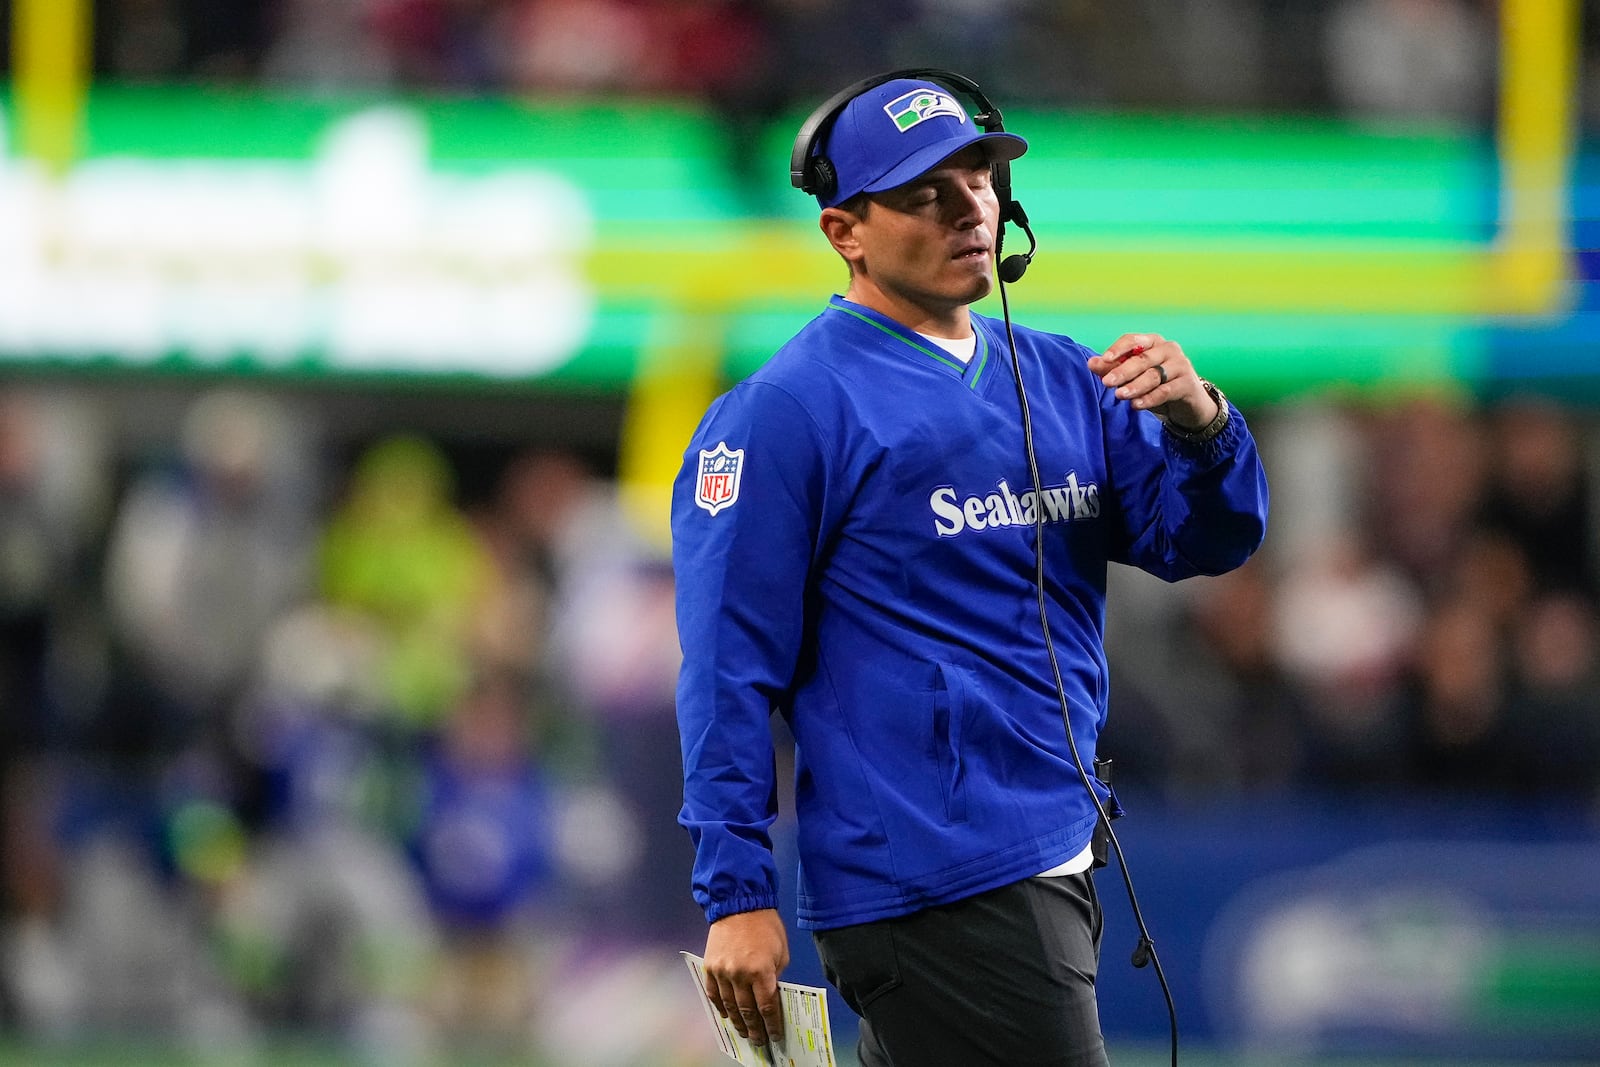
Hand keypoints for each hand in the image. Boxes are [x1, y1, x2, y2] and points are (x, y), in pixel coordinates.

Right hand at [702, 908, 789, 1045]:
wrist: (739, 904)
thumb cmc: (765, 925)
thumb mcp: (781, 952)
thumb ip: (775, 975)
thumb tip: (770, 994)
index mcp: (762, 971)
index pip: (767, 1007)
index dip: (772, 1024)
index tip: (775, 1036)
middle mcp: (740, 975)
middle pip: (747, 1011)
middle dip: (755, 1029)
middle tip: (759, 1041)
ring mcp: (722, 971)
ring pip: (729, 1006)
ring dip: (737, 1022)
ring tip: (744, 1033)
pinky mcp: (710, 966)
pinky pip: (713, 993)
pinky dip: (719, 1006)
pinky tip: (726, 1015)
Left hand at [1087, 333, 1218, 430]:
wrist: (1188, 404)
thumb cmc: (1156, 385)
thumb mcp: (1133, 377)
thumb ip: (1112, 369)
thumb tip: (1091, 363)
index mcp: (1152, 342)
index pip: (1133, 340)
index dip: (1118, 349)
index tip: (1104, 359)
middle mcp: (1168, 349)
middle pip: (1142, 359)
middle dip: (1123, 371)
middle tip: (1107, 382)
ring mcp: (1180, 365)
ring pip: (1153, 375)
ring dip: (1135, 386)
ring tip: (1119, 395)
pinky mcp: (1188, 383)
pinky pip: (1166, 391)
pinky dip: (1150, 398)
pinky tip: (1137, 405)